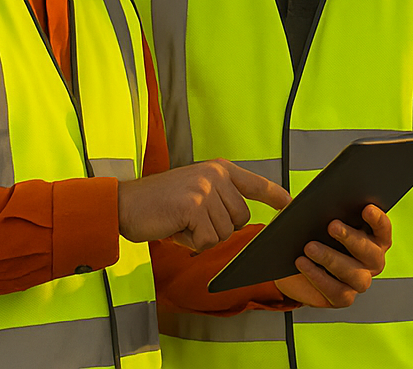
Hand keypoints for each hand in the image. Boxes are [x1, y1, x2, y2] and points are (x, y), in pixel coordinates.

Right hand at [117, 159, 290, 251]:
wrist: (122, 204)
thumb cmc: (158, 204)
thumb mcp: (194, 192)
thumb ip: (219, 200)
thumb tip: (240, 221)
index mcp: (219, 170)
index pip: (255, 183)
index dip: (275, 195)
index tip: (290, 204)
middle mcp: (216, 175)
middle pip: (241, 219)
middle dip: (217, 229)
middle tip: (189, 221)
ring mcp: (206, 189)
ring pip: (224, 233)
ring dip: (201, 237)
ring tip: (180, 222)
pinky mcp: (195, 206)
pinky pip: (206, 240)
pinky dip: (190, 243)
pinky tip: (174, 228)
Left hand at [274, 204, 391, 308]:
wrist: (296, 263)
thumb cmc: (313, 235)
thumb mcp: (315, 217)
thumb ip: (316, 206)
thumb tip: (306, 196)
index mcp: (373, 237)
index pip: (383, 229)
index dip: (378, 220)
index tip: (366, 208)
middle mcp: (371, 261)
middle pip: (372, 253)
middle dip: (352, 238)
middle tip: (332, 225)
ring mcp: (359, 281)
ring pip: (356, 275)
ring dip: (332, 259)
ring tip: (310, 247)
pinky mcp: (343, 298)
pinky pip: (337, 292)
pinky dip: (319, 277)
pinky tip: (303, 264)